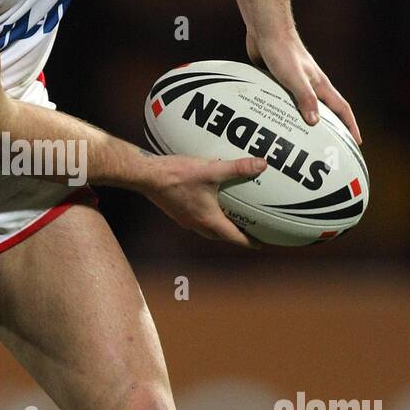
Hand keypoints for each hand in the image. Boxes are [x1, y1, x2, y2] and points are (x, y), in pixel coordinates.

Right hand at [143, 153, 267, 249]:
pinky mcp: (176, 212)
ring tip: (230, 220)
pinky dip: (208, 219)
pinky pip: (197, 221)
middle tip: (248, 232)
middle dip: (235, 237)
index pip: (233, 237)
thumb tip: (261, 164)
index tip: (260, 245)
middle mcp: (196, 224)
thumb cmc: (178, 175)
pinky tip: (208, 205)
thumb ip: (237, 167)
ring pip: (207, 230)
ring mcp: (185, 220)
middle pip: (221, 236)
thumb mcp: (212, 170)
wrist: (147, 176)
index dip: (249, 242)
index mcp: (208, 219)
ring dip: (220, 229)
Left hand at [246, 28, 361, 143]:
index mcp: (320, 84)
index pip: (342, 109)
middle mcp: (311, 85)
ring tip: (304, 141)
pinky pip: (286, 102)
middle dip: (332, 129)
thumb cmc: (282, 51)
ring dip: (307, 122)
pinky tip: (277, 124)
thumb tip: (314, 122)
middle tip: (331, 148)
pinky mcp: (280, 81)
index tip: (357, 143)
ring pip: (306, 107)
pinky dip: (287, 114)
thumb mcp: (295, 78)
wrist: (266, 30)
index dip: (351, 126)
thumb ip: (305, 98)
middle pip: (327, 111)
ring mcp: (296, 83)